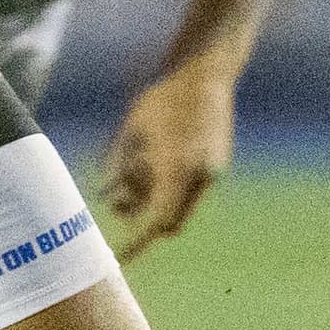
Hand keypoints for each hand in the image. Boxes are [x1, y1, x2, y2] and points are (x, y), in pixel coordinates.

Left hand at [96, 58, 235, 257]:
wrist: (204, 73)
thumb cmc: (160, 98)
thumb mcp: (131, 131)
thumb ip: (121, 169)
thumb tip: (111, 203)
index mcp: (178, 170)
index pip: (158, 221)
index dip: (140, 242)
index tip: (122, 256)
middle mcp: (200, 177)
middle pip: (171, 221)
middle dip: (147, 217)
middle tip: (120, 200)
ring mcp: (213, 172)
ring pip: (181, 205)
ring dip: (158, 197)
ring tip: (139, 161)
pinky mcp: (218, 165)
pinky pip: (190, 189)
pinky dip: (170, 184)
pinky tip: (154, 158)